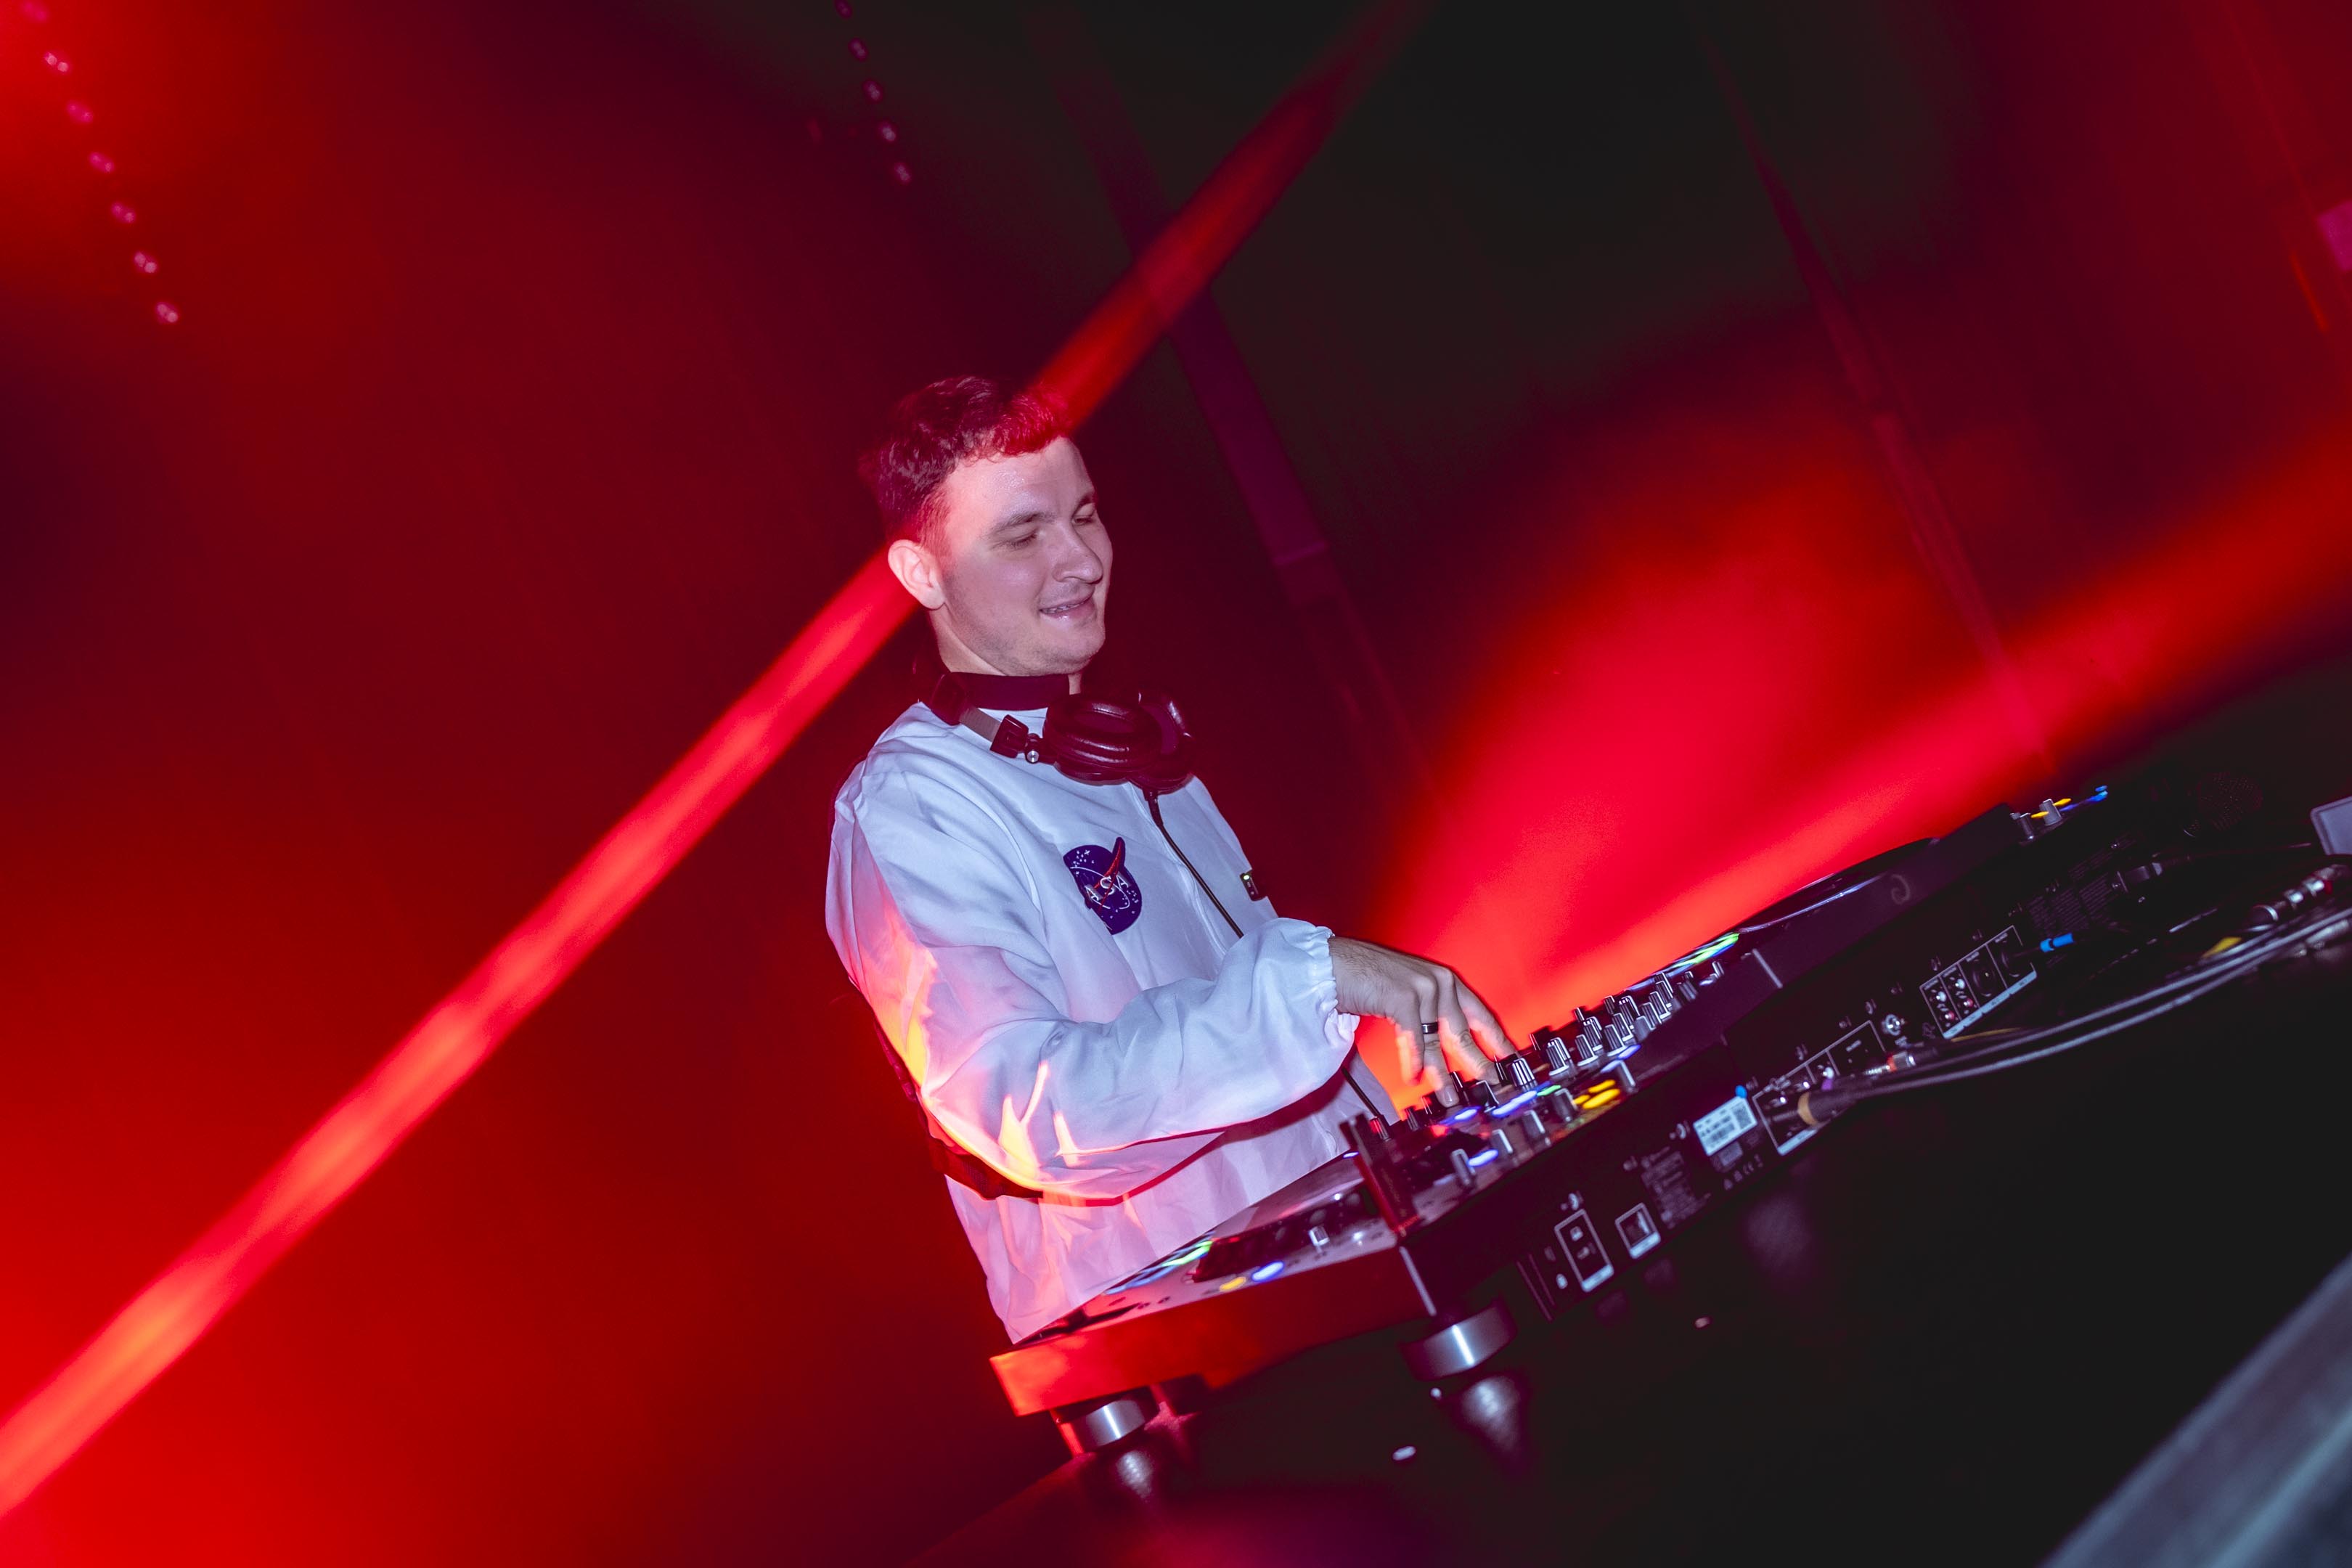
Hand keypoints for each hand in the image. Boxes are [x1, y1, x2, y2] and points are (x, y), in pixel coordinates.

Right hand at [1327, 936, 1514, 1082]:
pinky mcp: (1403, 996)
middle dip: (1476, 1062)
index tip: (1509, 1058)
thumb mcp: (1408, 996)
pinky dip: (1413, 1061)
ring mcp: (1422, 988)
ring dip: (1441, 1073)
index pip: (1479, 1014)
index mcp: (1444, 981)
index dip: (1495, 1039)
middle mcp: (1439, 982)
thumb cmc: (1367, 980)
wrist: (1336, 965)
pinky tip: (1413, 1077)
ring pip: (1436, 1041)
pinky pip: (1413, 1038)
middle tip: (1489, 1083)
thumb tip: (1441, 1051)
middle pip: (1463, 1031)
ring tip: (1448, 1095)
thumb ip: (1428, 1017)